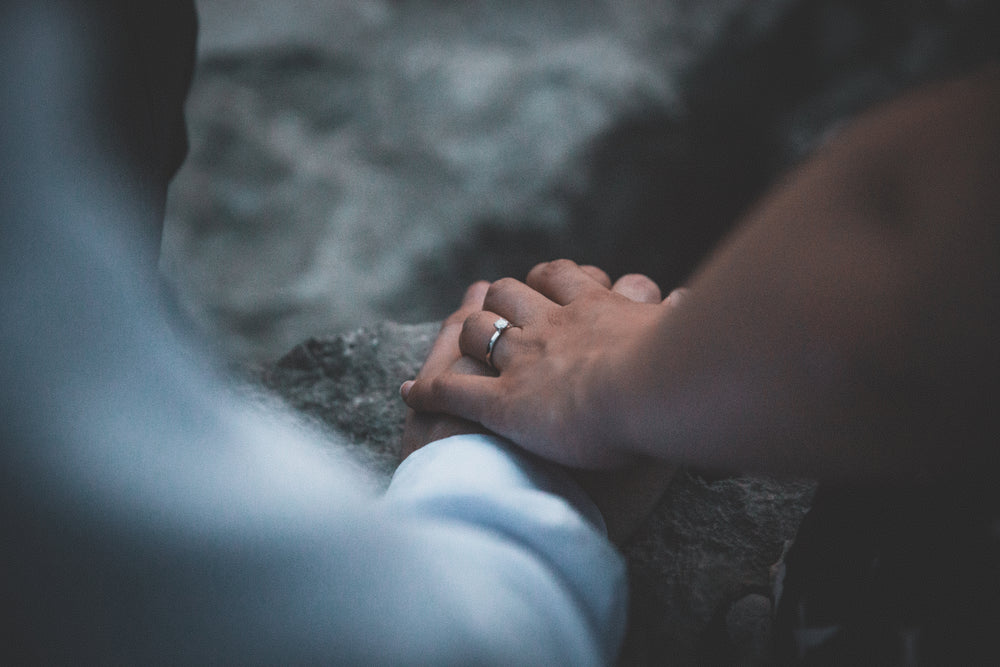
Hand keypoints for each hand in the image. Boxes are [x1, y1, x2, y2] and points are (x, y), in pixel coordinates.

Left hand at [402, 259, 684, 468]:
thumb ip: (681, 313)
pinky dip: (428, 390)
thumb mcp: (683, 328)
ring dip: (468, 333)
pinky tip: (411, 393)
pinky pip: (452, 389)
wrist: (650, 387)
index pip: (561, 276)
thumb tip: (688, 299)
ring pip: (476, 330)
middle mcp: (550, 326)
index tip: (548, 283)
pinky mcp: (501, 402)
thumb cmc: (679, 363)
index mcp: (593, 310)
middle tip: (502, 312)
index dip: (548, 278)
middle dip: (502, 299)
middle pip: (510, 293)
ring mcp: (522, 361)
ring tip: (465, 344)